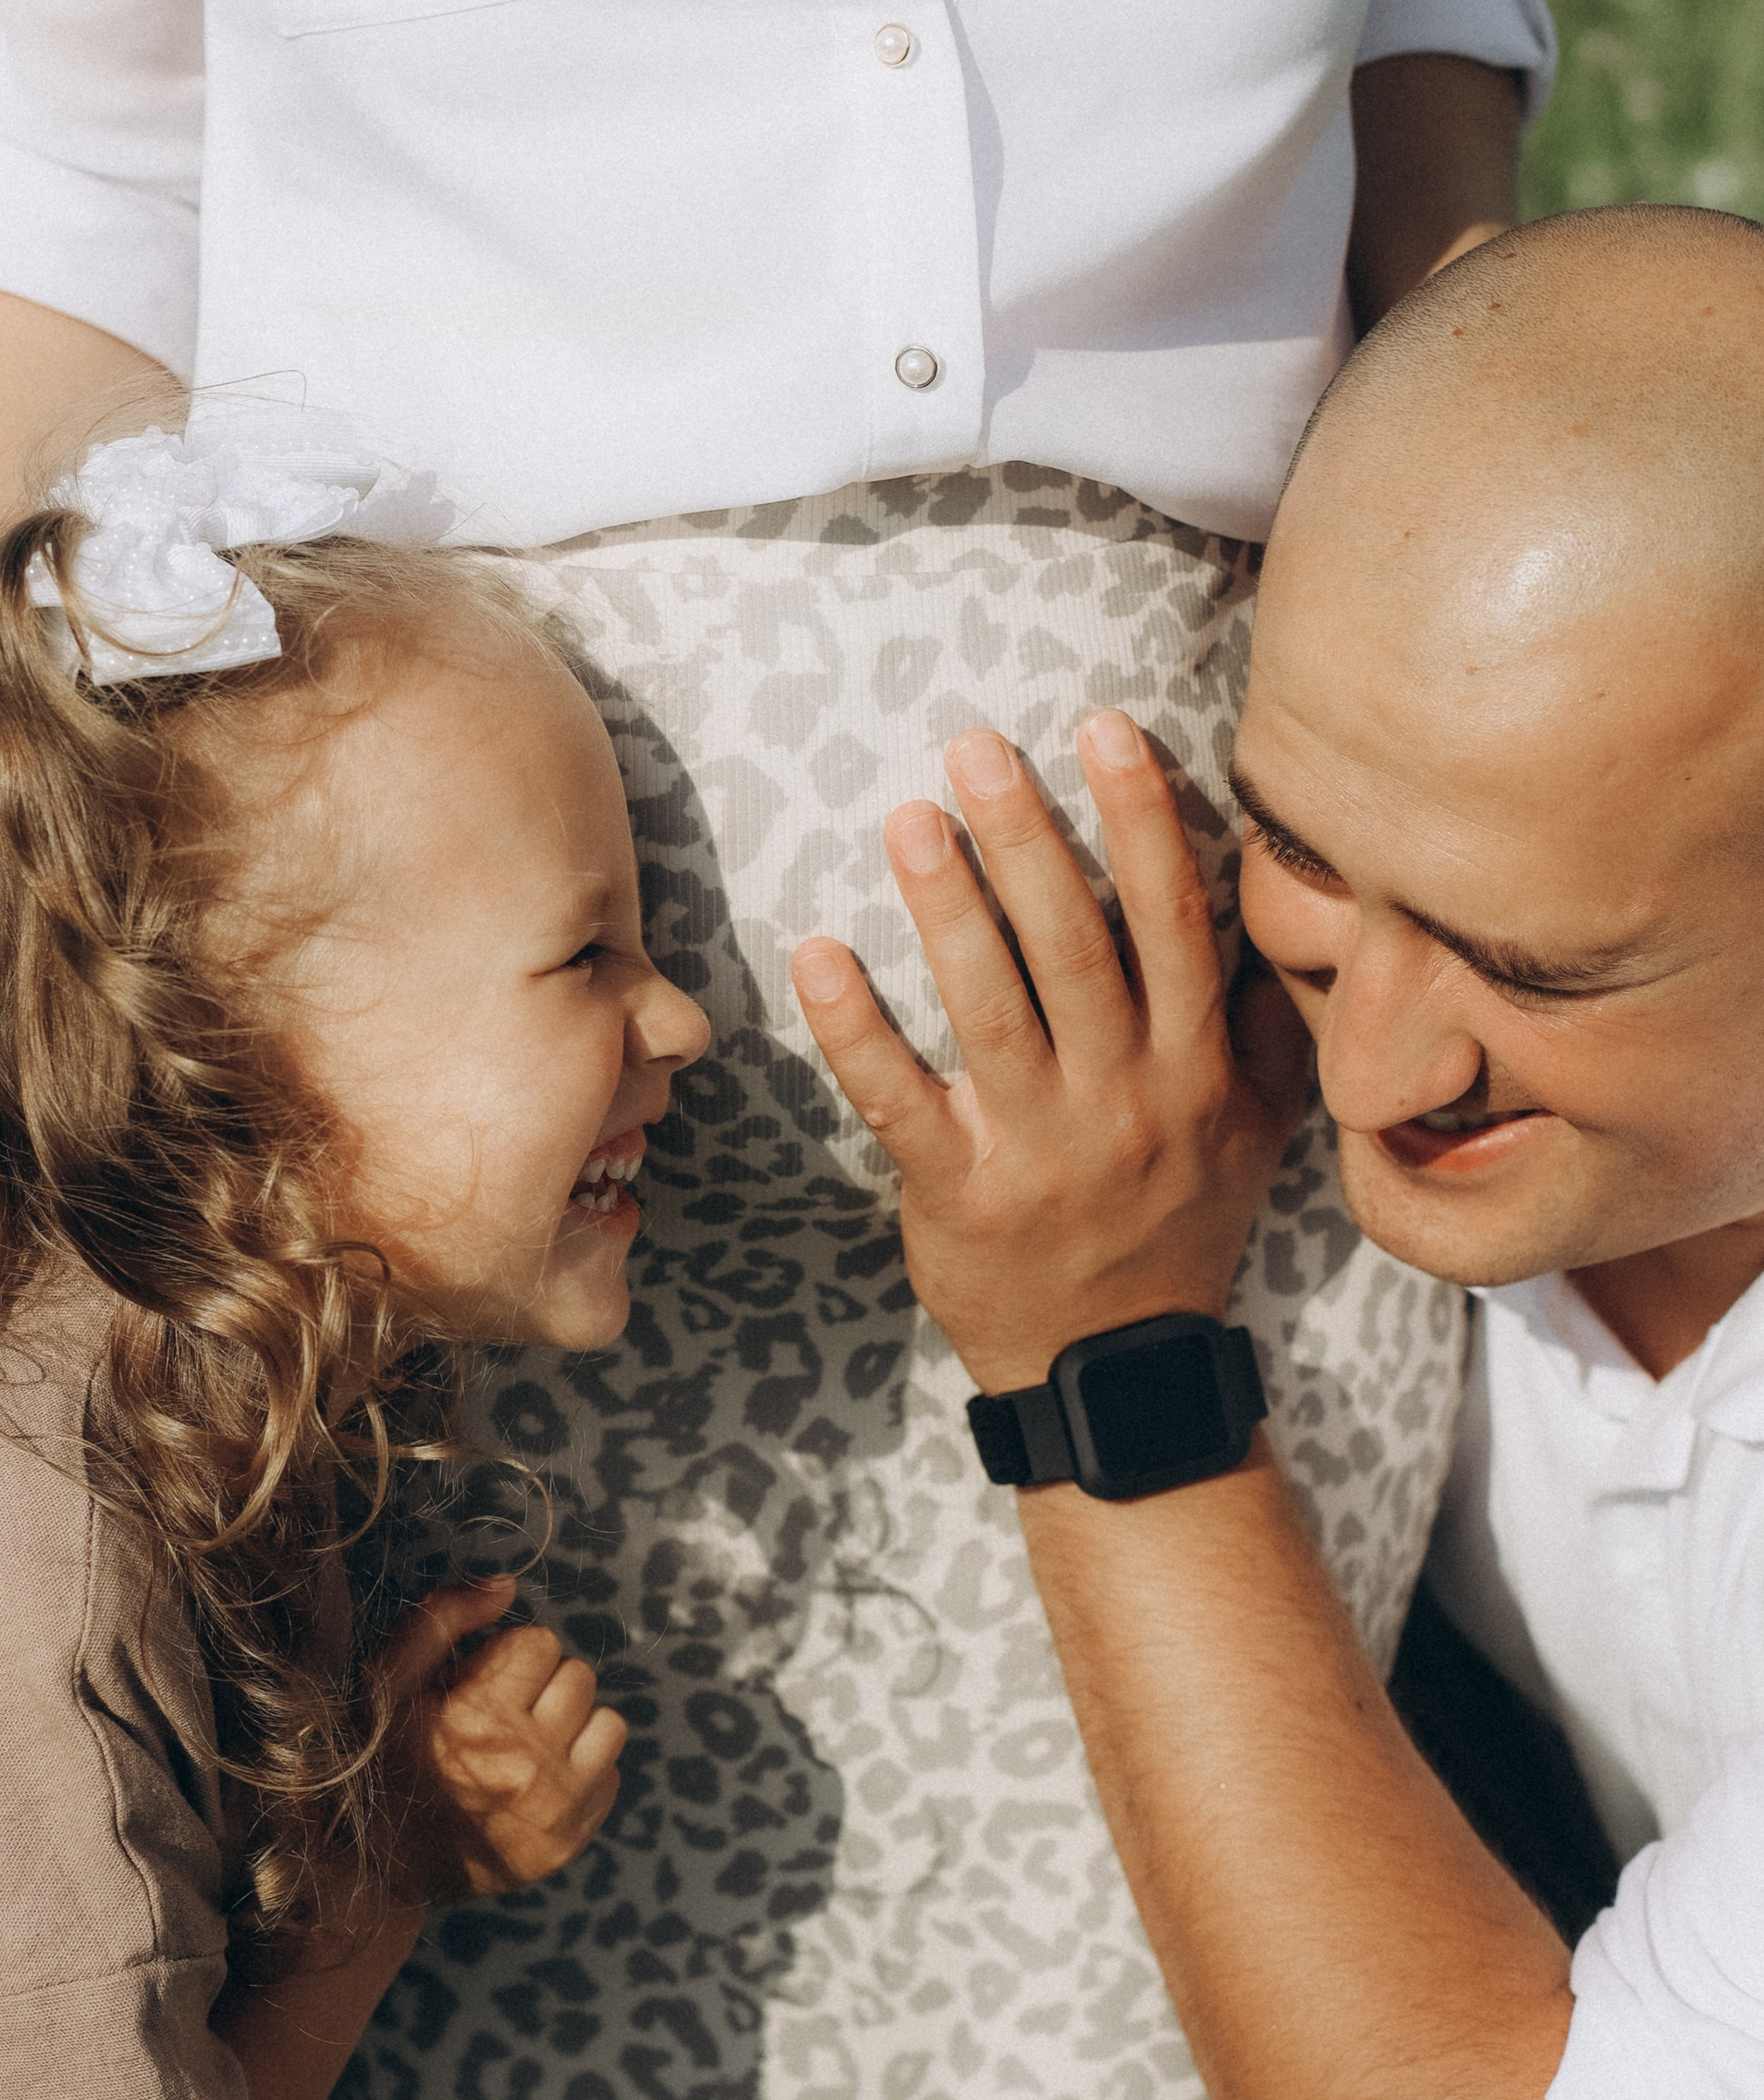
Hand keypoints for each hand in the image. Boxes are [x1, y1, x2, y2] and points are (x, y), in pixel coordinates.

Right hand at [376, 1575, 627, 1901]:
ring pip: (607, 1722)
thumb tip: (506, 1585)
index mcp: (480, 1718)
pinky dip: (583, 1769)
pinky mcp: (573, 1840)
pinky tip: (540, 1781)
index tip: (476, 1687)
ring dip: (571, 1725)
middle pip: (578, 1675)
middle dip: (541, 1686)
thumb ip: (441, 1619)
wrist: (384, 1869)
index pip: (540, 1643)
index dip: (506, 1658)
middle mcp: (527, 1763)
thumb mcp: (389, 1682)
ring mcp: (556, 1807)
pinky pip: (612, 1773)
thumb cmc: (385, 1761)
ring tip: (527, 1745)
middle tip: (501, 1716)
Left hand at [791, 712, 1310, 1392]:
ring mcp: (1041, 1149)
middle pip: (1075, 946)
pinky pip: (899, 1102)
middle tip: (976, 747)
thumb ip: (1269, 1027)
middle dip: (1028, 838)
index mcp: (1196, 1067)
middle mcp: (1125, 1098)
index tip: (1102, 729)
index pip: (1172, 922)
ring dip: (946, 908)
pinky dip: (854, 1029)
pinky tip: (816, 956)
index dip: (1140, 821)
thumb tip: (1283, 914)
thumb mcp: (1256, 1132)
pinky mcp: (960, 1195)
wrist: (1115, 1370)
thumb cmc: (1176, 1225)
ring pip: (991, 1007)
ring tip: (908, 818)